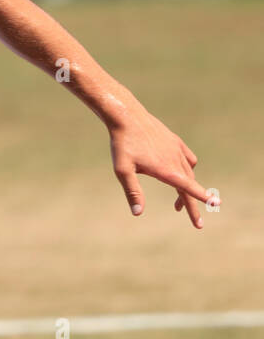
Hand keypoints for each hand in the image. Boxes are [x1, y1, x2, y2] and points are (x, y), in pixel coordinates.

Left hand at [109, 108, 210, 227]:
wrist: (126, 116)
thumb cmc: (122, 144)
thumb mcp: (122, 170)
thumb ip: (132, 191)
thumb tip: (138, 214)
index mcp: (166, 170)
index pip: (188, 189)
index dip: (203, 198)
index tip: (217, 204)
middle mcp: (176, 160)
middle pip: (189, 186)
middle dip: (192, 204)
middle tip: (196, 222)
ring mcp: (177, 149)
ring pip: (189, 173)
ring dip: (187, 188)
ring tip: (178, 201)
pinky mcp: (174, 141)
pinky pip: (189, 158)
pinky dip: (189, 168)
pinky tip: (184, 172)